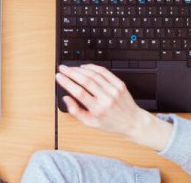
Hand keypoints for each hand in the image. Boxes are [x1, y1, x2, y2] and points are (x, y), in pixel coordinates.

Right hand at [56, 64, 172, 150]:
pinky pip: (105, 72)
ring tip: (71, 68)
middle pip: (86, 80)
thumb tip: (66, 98)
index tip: (59, 77)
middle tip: (62, 68)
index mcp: (98, 109)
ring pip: (95, 74)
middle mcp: (106, 98)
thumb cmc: (111, 123)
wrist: (132, 121)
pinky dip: (93, 67)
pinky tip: (85, 67)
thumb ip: (76, 111)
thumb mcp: (90, 123)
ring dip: (80, 69)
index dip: (67, 82)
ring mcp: (114, 90)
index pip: (79, 92)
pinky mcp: (120, 84)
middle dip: (71, 72)